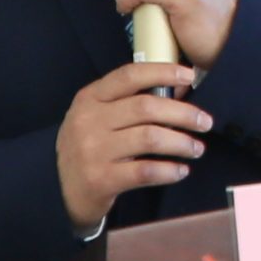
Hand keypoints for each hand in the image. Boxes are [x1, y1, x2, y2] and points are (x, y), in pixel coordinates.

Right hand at [56, 62, 212, 231]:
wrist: (56, 188)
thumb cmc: (87, 147)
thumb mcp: (95, 117)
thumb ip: (125, 103)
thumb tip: (176, 93)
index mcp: (90, 98)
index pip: (129, 75)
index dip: (162, 72)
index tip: (189, 76)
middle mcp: (90, 120)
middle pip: (146, 107)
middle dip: (183, 113)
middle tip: (204, 122)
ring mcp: (94, 150)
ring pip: (150, 138)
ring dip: (181, 143)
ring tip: (197, 149)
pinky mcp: (101, 179)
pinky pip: (145, 171)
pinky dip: (168, 170)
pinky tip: (181, 171)